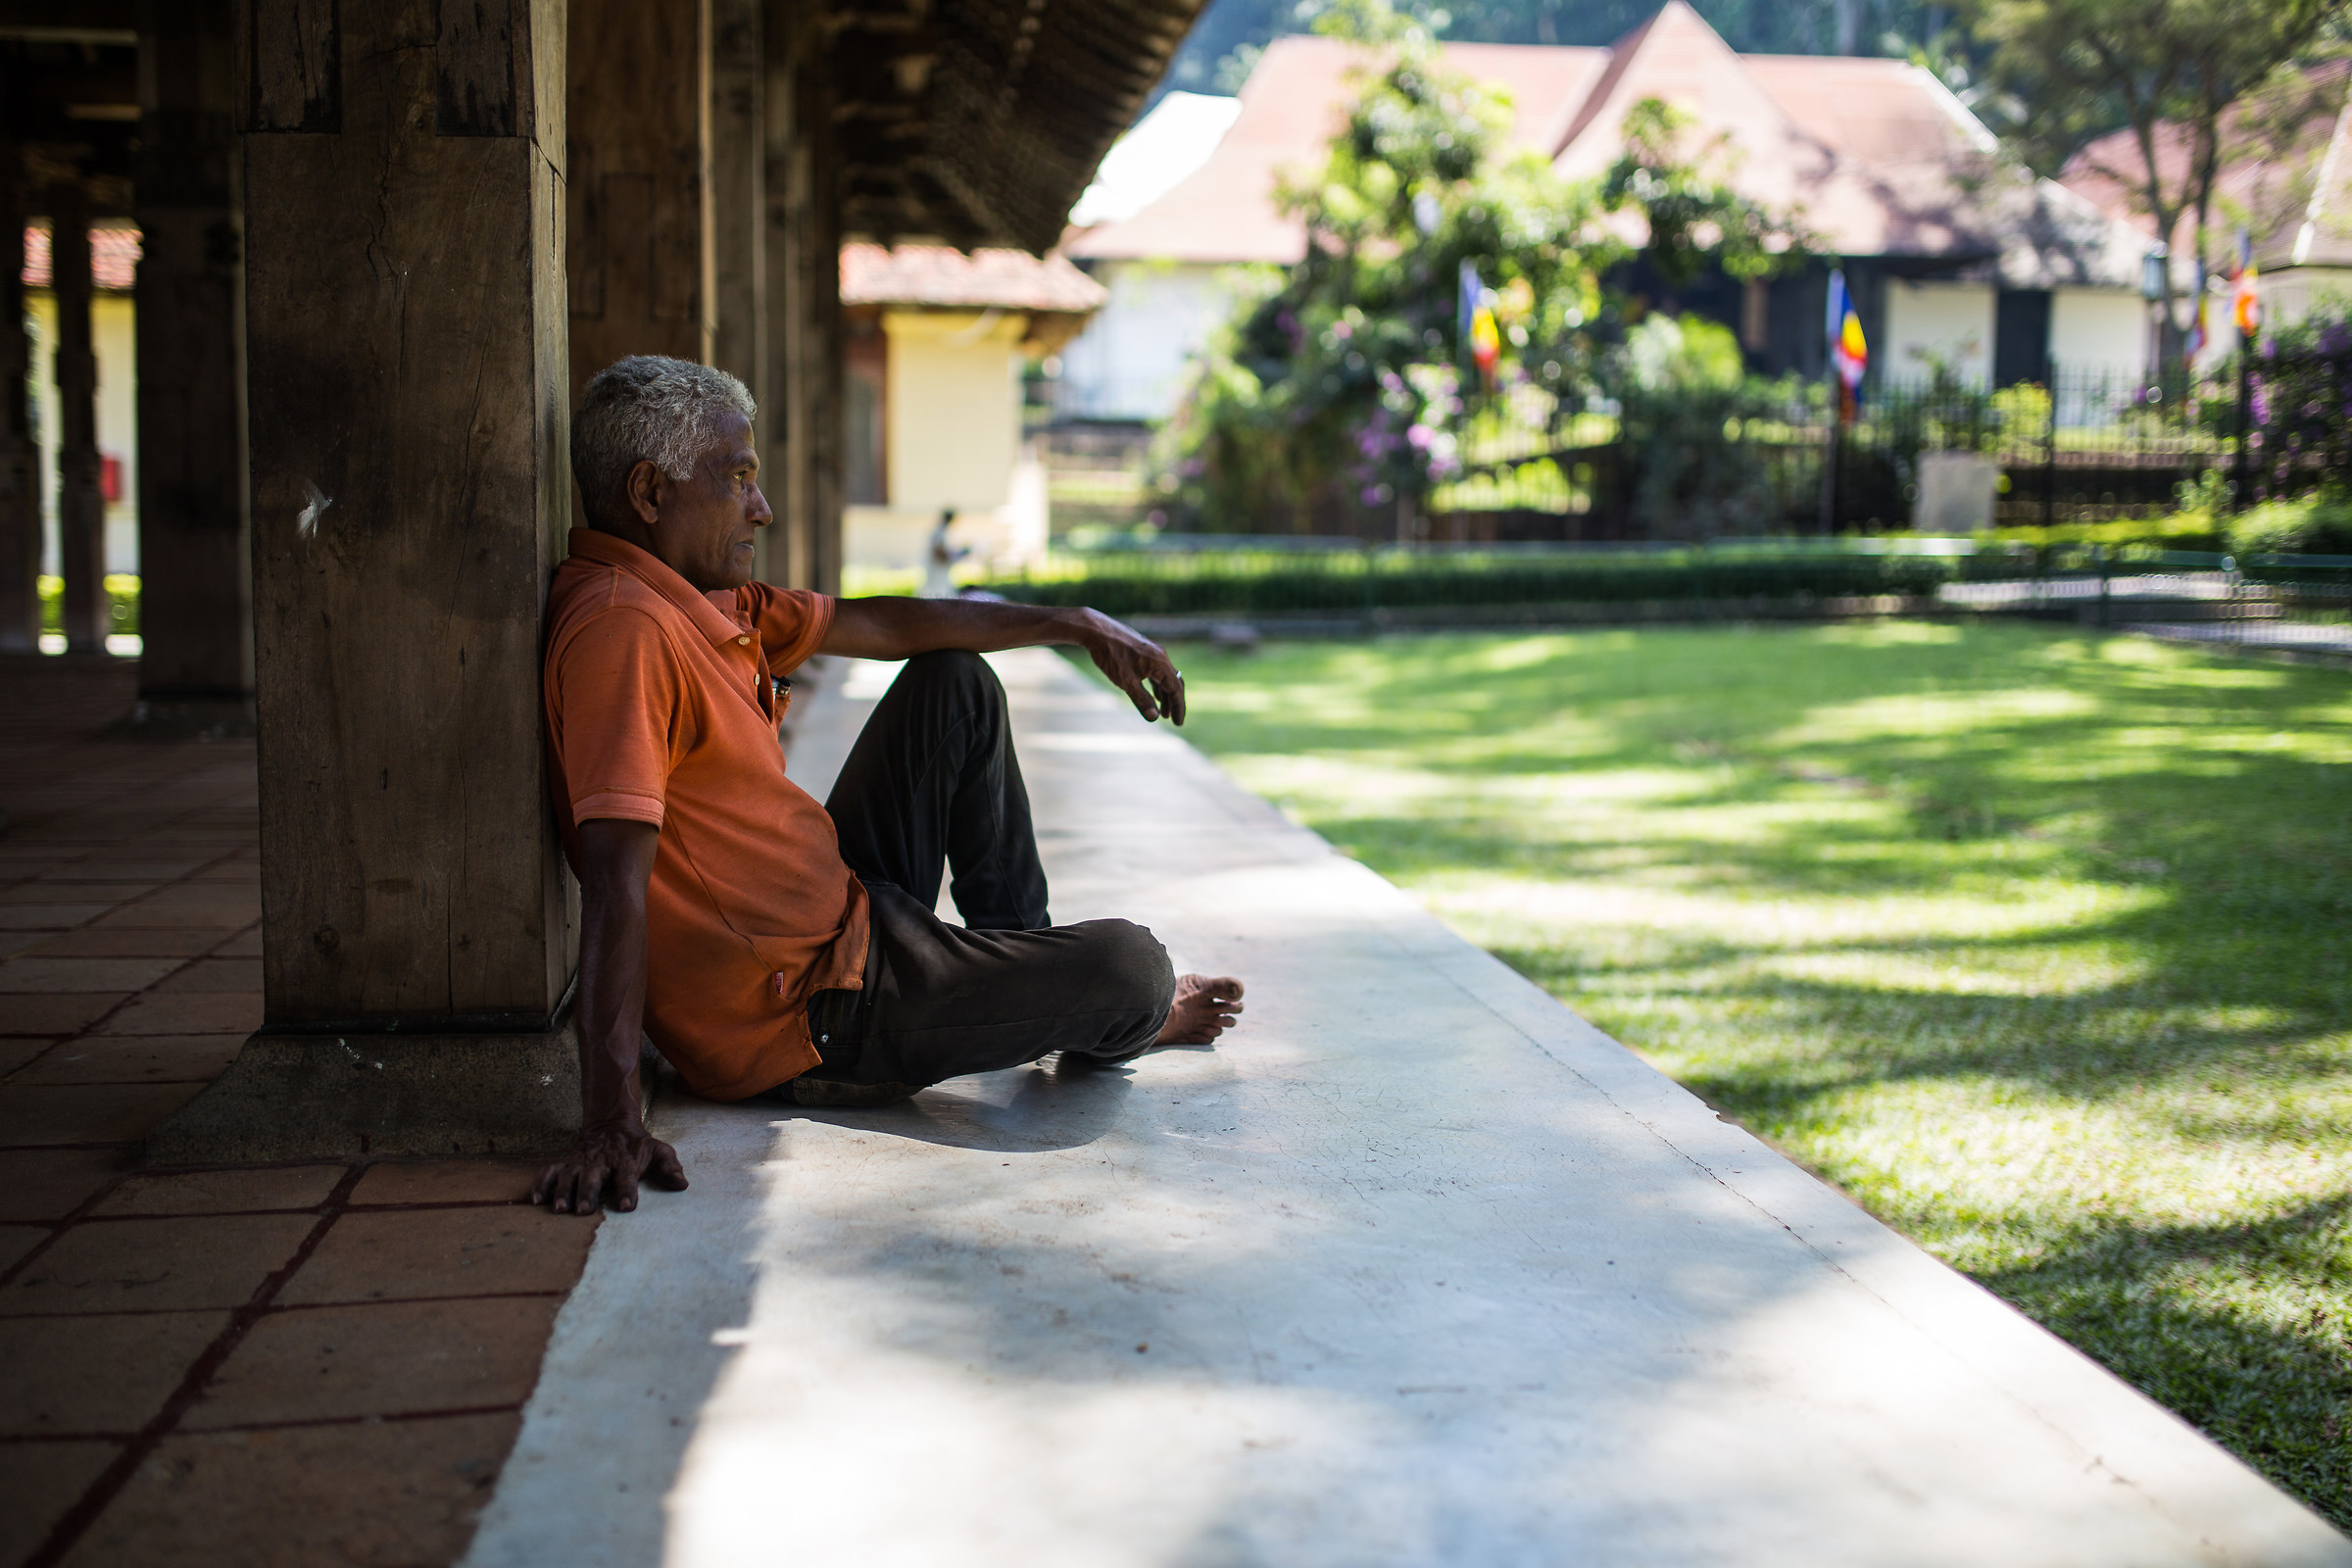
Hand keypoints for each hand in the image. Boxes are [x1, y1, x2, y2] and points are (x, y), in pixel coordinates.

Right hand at [530, 1125, 687, 1214]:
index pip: (627, 1178)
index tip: (627, 1207)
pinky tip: (536, 1200)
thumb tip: (682, 1184)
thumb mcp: (659, 1151)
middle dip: (588, 1194)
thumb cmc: (638, 1146)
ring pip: (568, 1176)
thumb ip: (671, 1167)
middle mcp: (600, 1163)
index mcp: (625, 1162)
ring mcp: (580, 1163)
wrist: (612, 1124)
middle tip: (584, 1210)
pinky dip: (540, 1184)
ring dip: (563, 1192)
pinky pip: (548, 1172)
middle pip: (592, 1178)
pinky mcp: (565, 1163)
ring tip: (560, 1209)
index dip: (627, 1192)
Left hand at [1081, 609, 1185, 724]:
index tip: (1178, 723)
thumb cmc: (1111, 655)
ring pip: (1165, 677)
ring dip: (1165, 694)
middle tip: (1172, 719)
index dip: (1178, 707)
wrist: (1097, 630)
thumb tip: (1154, 718)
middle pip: (1174, 683)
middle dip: (1173, 702)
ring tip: (1163, 712)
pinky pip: (1157, 670)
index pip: (1176, 689)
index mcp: (1160, 663)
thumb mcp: (1126, 681)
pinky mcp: (1144, 650)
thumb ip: (1141, 700)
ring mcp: (1153, 652)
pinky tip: (1154, 694)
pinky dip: (1158, 684)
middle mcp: (1160, 656)